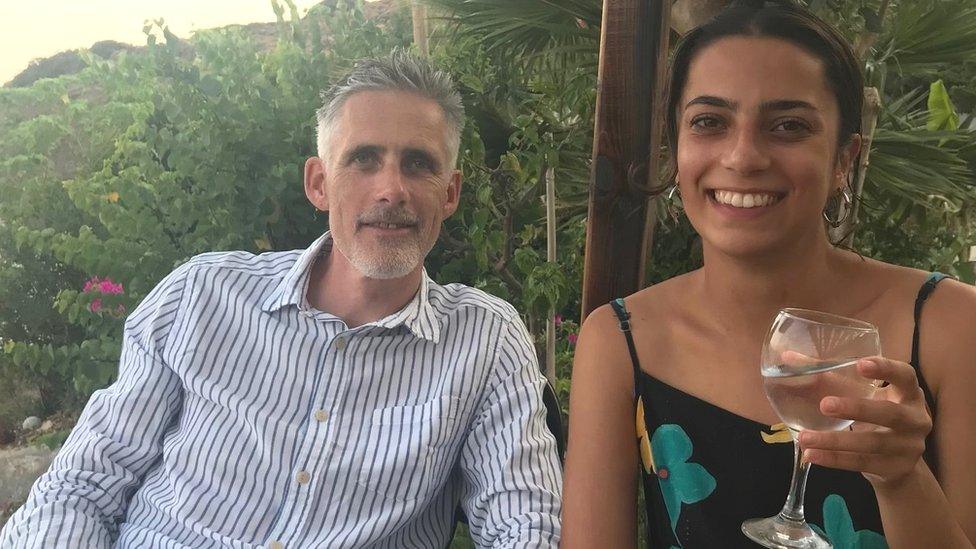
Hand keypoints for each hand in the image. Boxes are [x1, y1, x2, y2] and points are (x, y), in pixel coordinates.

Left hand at [797, 356, 932, 487]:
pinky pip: (862, 463)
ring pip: (871, 443)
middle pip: (889, 413)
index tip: (860, 363)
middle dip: (857, 408)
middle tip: (824, 404)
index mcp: (909, 393)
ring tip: (804, 437)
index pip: (906, 375)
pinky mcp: (897, 469)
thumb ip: (827, 374)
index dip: (886, 369)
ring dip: (835, 441)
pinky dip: (835, 459)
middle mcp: (915, 419)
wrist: (897, 462)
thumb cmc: (874, 414)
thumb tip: (787, 356)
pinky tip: (811, 455)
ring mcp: (909, 447)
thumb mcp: (859, 394)